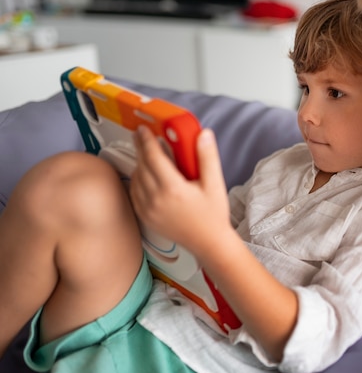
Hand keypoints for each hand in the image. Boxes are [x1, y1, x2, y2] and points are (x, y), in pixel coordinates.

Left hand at [129, 126, 230, 252]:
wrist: (209, 243)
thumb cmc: (213, 215)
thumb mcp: (215, 184)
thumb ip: (207, 157)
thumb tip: (203, 134)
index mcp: (173, 189)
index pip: (153, 157)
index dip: (147, 140)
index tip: (144, 129)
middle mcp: (156, 199)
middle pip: (142, 165)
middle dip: (140, 148)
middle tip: (141, 135)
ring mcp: (148, 210)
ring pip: (136, 178)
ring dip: (139, 163)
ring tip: (147, 154)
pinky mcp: (146, 217)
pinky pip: (135, 192)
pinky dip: (138, 180)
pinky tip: (146, 174)